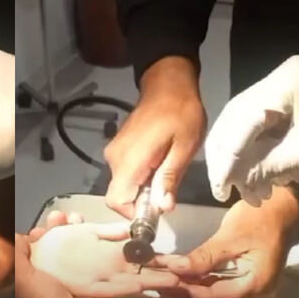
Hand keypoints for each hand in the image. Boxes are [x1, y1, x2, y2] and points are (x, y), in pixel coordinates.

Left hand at [16, 213, 154, 297]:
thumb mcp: (21, 280)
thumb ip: (16, 255)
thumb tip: (17, 236)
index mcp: (23, 291)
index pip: (23, 259)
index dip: (29, 241)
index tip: (38, 229)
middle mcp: (43, 287)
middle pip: (46, 250)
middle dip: (51, 230)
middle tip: (58, 218)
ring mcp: (66, 283)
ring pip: (64, 248)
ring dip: (68, 229)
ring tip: (73, 217)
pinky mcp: (86, 279)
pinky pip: (83, 252)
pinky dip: (84, 236)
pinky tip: (85, 224)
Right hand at [104, 57, 205, 217]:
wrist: (167, 84)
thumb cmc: (180, 113)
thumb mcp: (184, 148)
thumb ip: (170, 179)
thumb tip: (163, 208)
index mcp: (130, 160)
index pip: (116, 200)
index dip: (133, 213)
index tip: (156, 211)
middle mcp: (115, 159)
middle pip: (119, 195)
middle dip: (141, 202)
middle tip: (167, 192)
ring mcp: (114, 152)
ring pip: (122, 185)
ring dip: (142, 189)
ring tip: (166, 174)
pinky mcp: (118, 148)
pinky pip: (125, 173)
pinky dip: (139, 178)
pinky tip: (159, 165)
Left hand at [157, 186, 298, 297]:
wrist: (284, 208)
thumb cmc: (260, 218)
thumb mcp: (230, 236)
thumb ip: (204, 257)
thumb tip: (175, 268)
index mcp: (255, 286)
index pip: (212, 296)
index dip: (184, 290)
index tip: (159, 280)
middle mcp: (253, 294)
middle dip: (179, 289)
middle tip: (151, 278)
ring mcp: (248, 287)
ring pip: (210, 292)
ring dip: (184, 284)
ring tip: (157, 275)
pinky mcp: (241, 278)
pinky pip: (215, 283)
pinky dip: (195, 278)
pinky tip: (175, 272)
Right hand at [207, 55, 298, 206]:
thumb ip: (266, 166)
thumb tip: (234, 182)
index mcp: (285, 82)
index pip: (242, 121)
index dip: (227, 158)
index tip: (220, 189)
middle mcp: (279, 79)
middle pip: (236, 120)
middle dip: (229, 159)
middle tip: (227, 191)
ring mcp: (285, 88)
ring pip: (246, 125)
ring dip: (242, 159)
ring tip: (251, 192)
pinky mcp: (292, 102)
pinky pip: (262, 128)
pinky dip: (257, 153)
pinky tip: (261, 177)